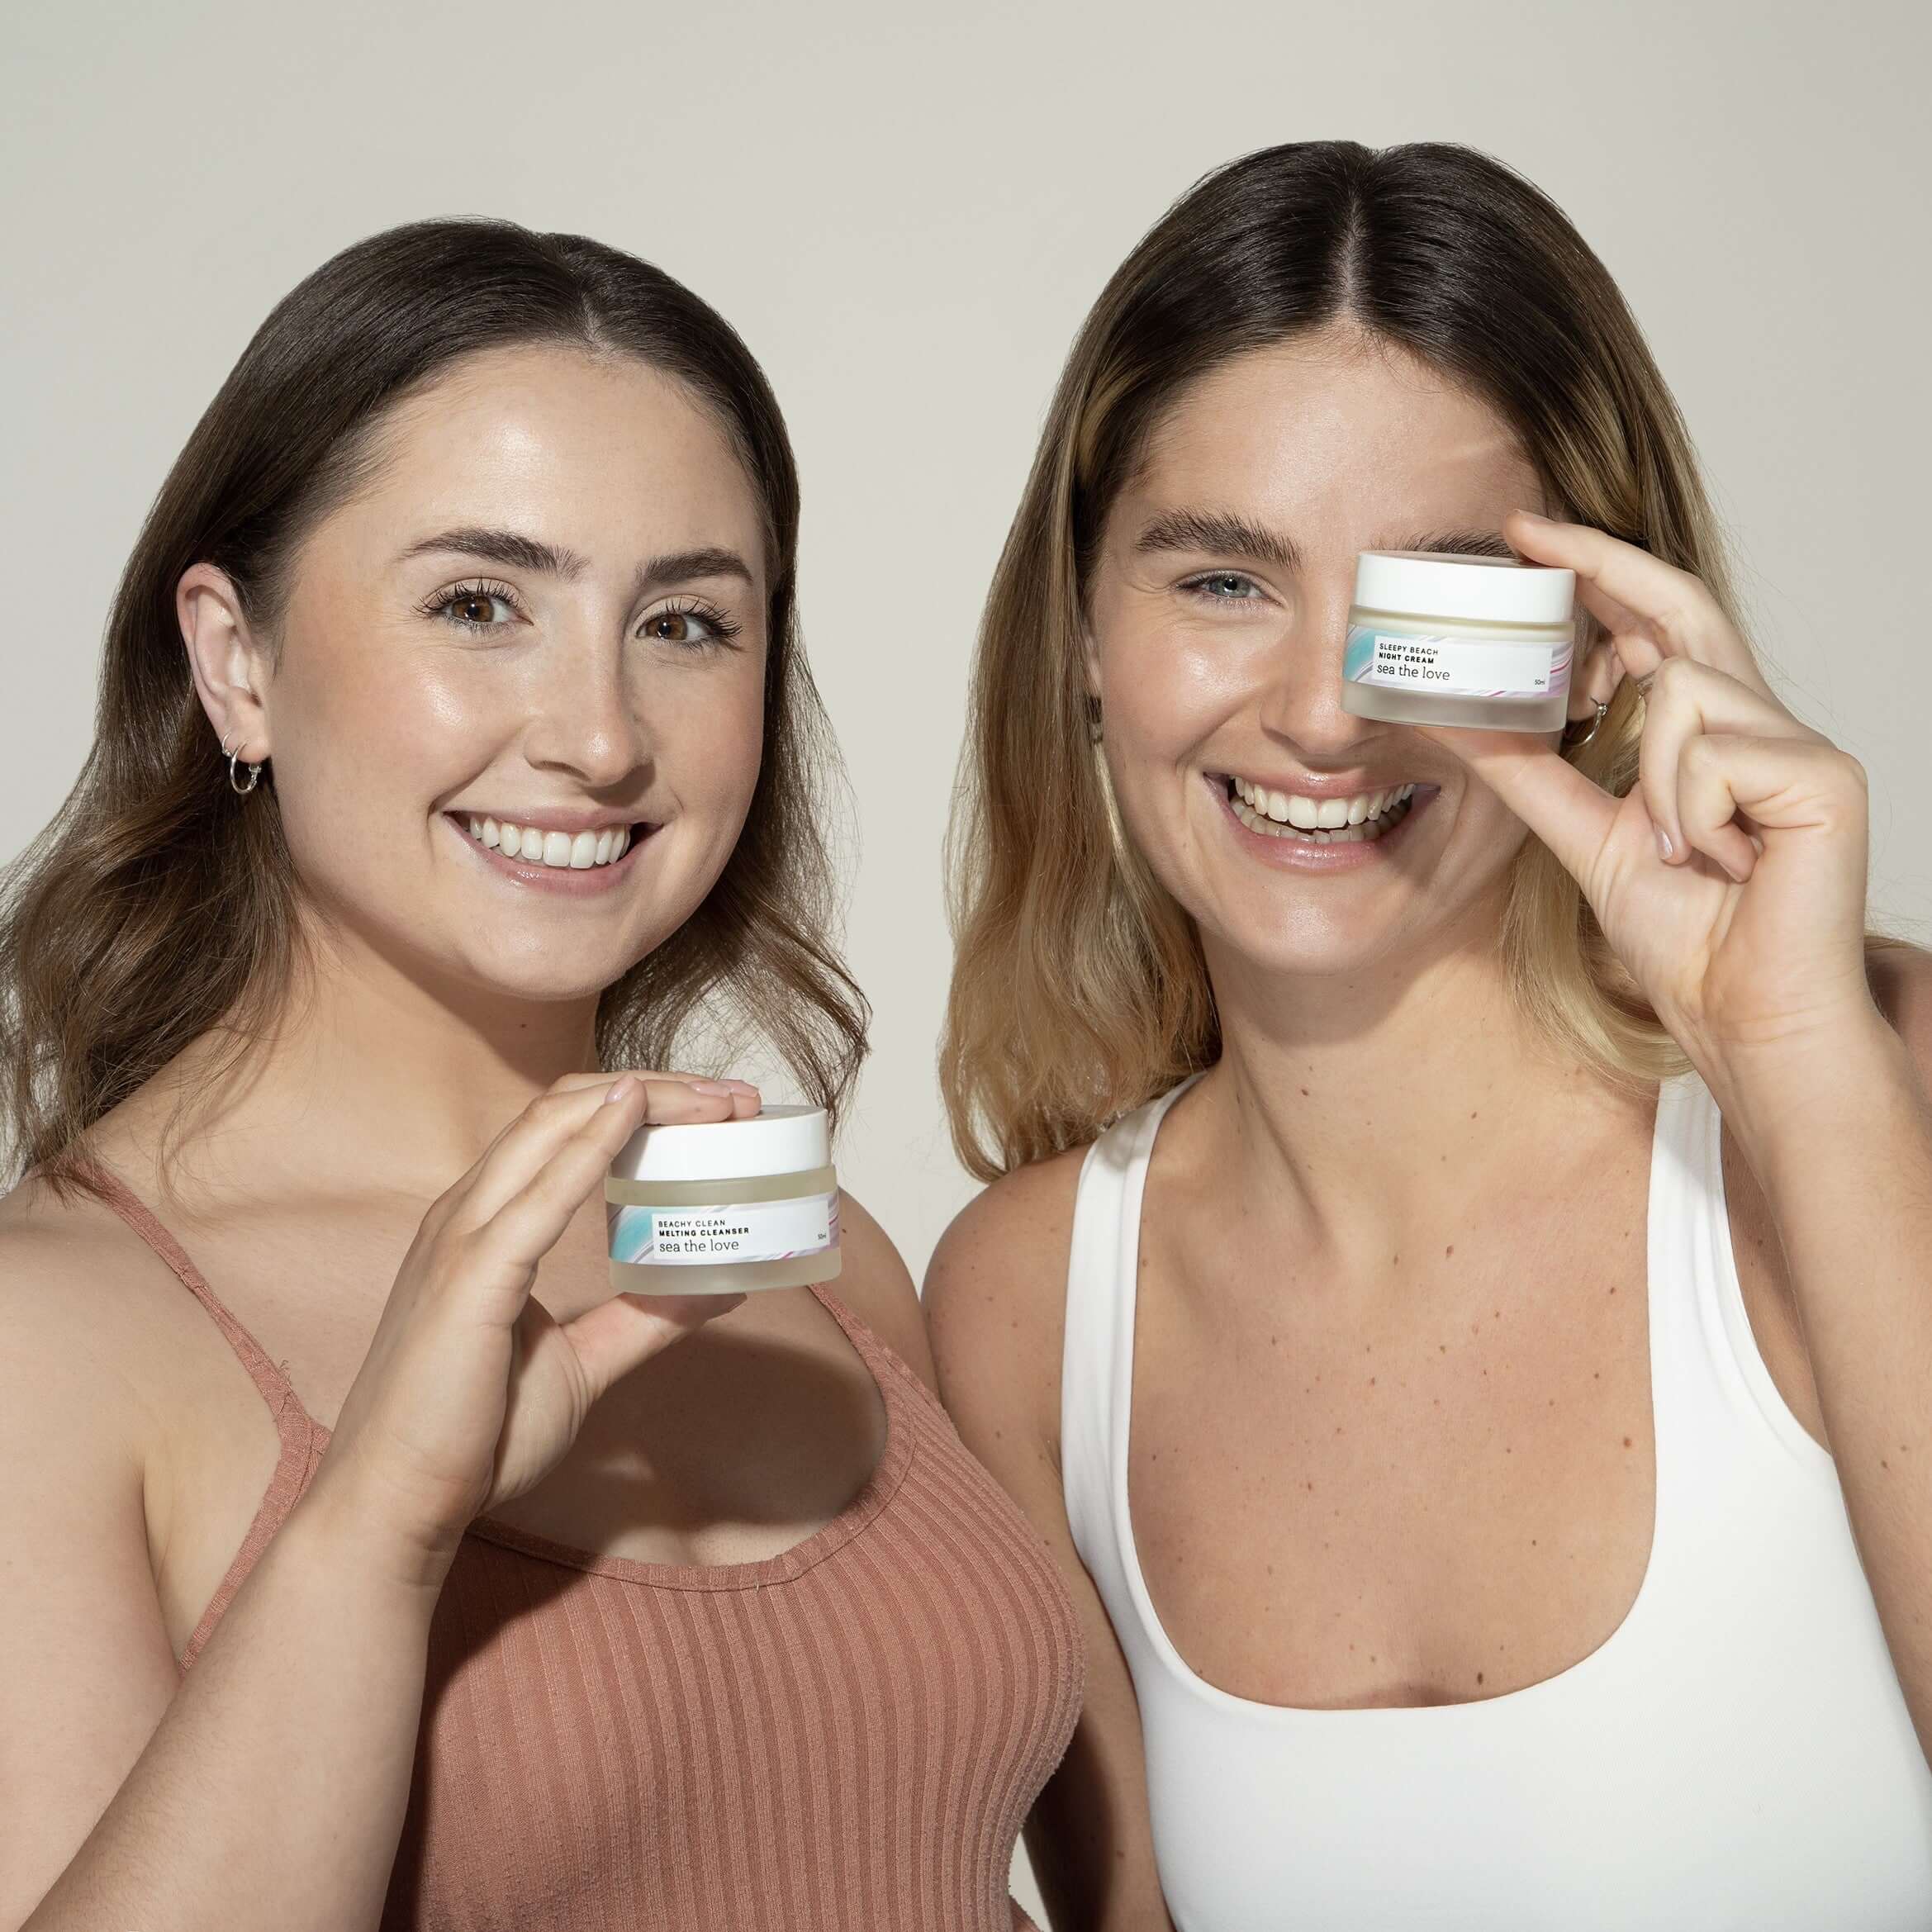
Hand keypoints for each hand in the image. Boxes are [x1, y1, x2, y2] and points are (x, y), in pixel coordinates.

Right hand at [306, 1070, 759, 1588]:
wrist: (396, 1504)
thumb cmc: (471, 1436)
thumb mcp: (582, 1364)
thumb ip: (642, 1320)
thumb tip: (716, 1287)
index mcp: (485, 1225)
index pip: (565, 1128)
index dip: (642, 1102)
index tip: (722, 1106)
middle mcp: (467, 1214)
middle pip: (564, 1109)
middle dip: (657, 1087)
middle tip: (739, 1095)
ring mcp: (462, 1240)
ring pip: (552, 1130)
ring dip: (641, 1102)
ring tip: (716, 1098)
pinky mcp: (469, 1279)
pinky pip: (537, 1198)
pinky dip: (589, 1148)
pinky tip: (632, 1117)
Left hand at [1420, 510, 1875, 1093]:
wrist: (1746, 1017)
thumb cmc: (1692, 938)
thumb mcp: (1588, 842)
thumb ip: (1533, 778)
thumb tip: (1459, 722)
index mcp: (1710, 736)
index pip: (1656, 627)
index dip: (1599, 574)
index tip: (1528, 538)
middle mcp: (1760, 723)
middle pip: (1680, 609)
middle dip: (1602, 564)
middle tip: (1526, 534)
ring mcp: (1798, 743)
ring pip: (1679, 693)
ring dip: (1650, 776)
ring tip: (1680, 848)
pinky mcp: (1823, 774)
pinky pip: (1712, 753)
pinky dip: (1689, 811)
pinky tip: (1721, 858)